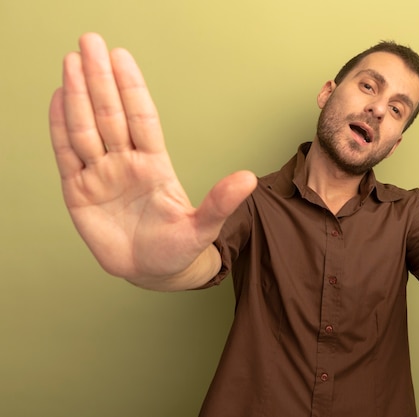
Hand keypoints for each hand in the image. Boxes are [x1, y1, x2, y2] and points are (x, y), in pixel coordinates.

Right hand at [49, 33, 256, 285]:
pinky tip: (58, 98)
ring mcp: (101, 175)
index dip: (131, 88)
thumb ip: (220, 202)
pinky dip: (60, 127)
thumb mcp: (202, 227)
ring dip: (77, 95)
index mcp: (155, 165)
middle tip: (91, 42)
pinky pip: (67, 154)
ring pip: (86, 128)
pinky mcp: (78, 192)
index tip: (122, 58)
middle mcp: (126, 163)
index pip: (141, 118)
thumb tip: (249, 178)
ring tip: (72, 61)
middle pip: (110, 114)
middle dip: (100, 79)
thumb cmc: (178, 248)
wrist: (153, 272)